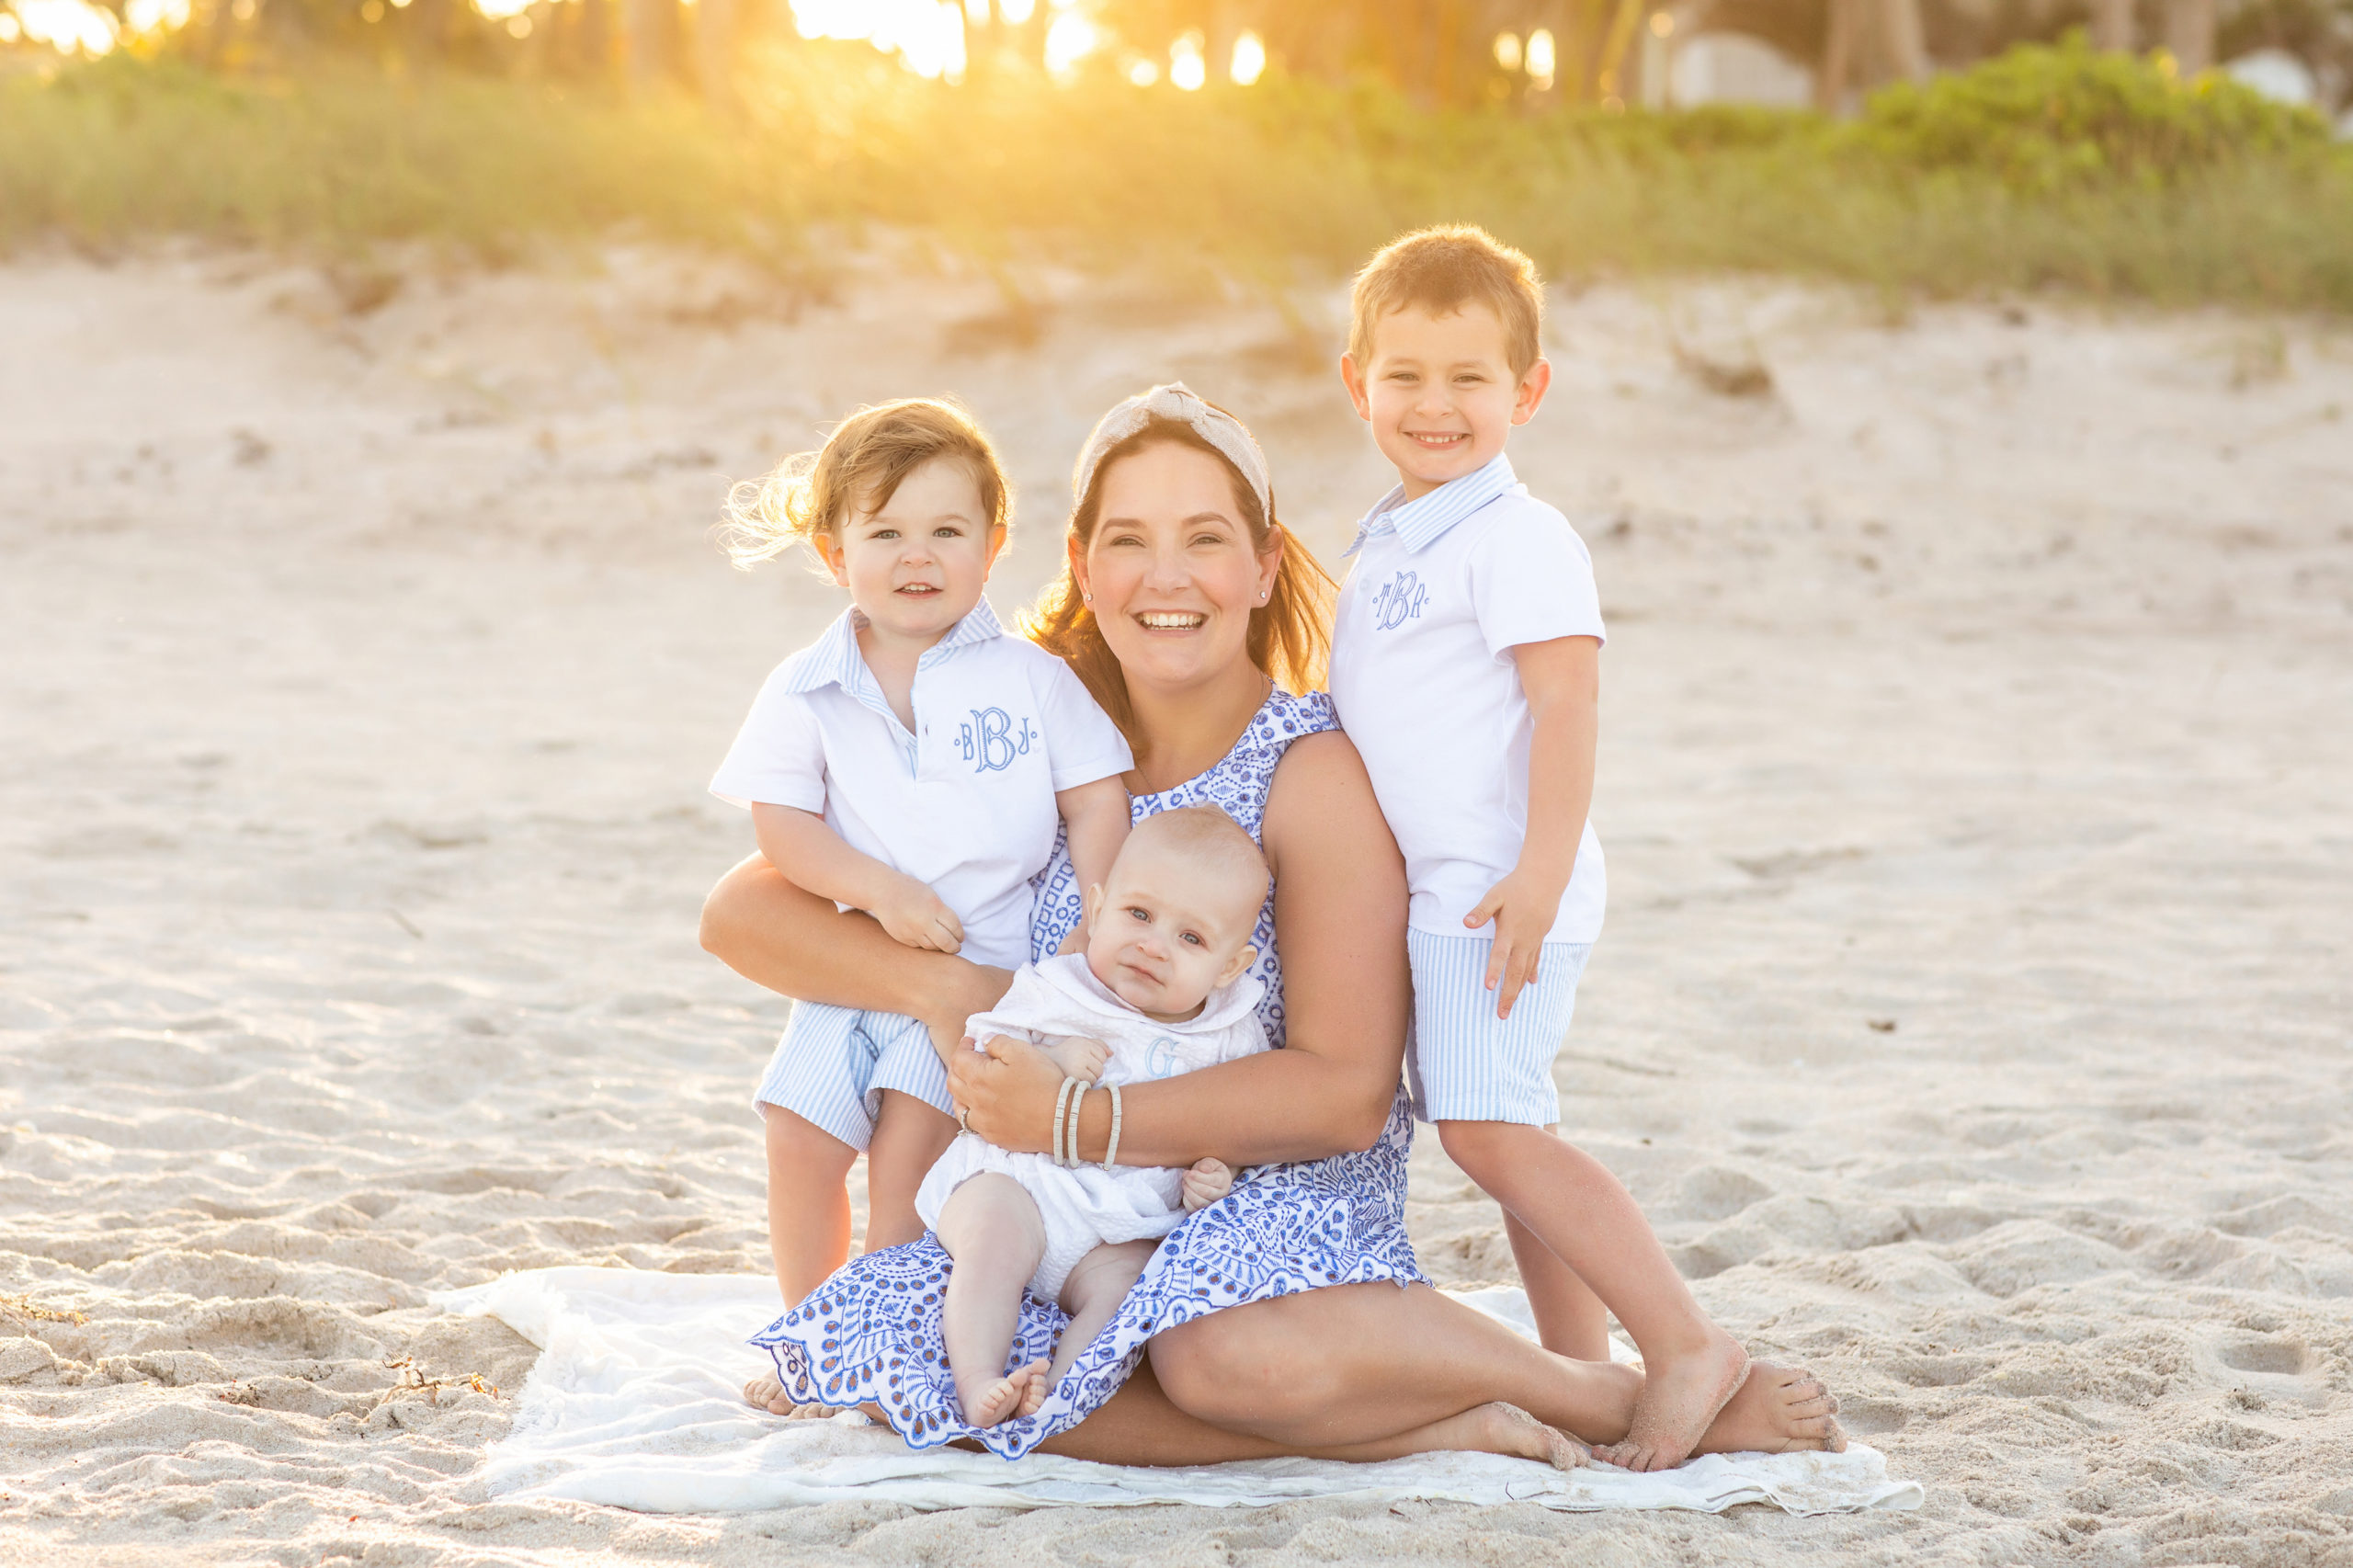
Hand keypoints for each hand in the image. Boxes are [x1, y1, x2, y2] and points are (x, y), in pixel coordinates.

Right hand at [871, 875, 962, 952]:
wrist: (882, 892)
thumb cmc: (910, 890)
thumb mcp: (931, 895)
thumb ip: (942, 912)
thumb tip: (954, 930)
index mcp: (935, 907)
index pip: (955, 927)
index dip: (960, 934)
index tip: (960, 937)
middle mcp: (924, 921)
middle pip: (947, 943)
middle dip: (954, 947)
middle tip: (956, 947)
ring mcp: (912, 931)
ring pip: (932, 947)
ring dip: (940, 947)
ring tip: (942, 944)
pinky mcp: (902, 938)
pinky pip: (918, 946)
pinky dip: (925, 944)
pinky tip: (927, 939)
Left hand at [947, 1033, 1062, 1153]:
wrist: (1060, 1120)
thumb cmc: (1042, 1082)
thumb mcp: (1022, 1051)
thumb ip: (998, 1042)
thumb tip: (985, 1041)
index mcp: (978, 1078)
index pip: (958, 1059)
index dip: (963, 1046)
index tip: (971, 1041)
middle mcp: (974, 1102)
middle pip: (953, 1082)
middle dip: (957, 1067)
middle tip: (968, 1059)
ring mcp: (982, 1122)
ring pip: (958, 1106)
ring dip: (959, 1092)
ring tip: (969, 1085)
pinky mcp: (993, 1137)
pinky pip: (972, 1125)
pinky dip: (971, 1113)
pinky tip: (981, 1109)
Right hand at [1040, 1034, 1109, 1084]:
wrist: (1047, 1060)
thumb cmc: (1067, 1050)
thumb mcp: (1081, 1042)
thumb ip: (1098, 1045)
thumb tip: (1111, 1054)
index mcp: (1083, 1043)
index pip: (1103, 1055)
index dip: (1097, 1060)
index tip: (1087, 1060)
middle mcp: (1081, 1053)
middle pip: (1100, 1068)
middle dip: (1094, 1070)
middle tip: (1082, 1067)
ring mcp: (1077, 1066)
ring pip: (1095, 1077)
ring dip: (1090, 1077)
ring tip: (1079, 1072)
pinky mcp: (1073, 1077)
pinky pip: (1088, 1084)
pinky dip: (1084, 1083)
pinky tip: (1076, 1078)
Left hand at [1180, 1158, 1231, 1211]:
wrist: (1210, 1178)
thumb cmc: (1210, 1169)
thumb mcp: (1210, 1162)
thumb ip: (1208, 1164)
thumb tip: (1203, 1169)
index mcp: (1224, 1180)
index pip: (1212, 1181)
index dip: (1198, 1177)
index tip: (1189, 1172)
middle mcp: (1221, 1195)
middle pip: (1205, 1192)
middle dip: (1192, 1183)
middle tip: (1185, 1175)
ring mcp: (1213, 1204)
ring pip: (1199, 1202)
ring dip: (1188, 1191)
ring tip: (1185, 1182)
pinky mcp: (1203, 1210)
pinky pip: (1193, 1209)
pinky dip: (1186, 1200)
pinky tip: (1186, 1191)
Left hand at [1463, 866, 1565, 1019]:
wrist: (1545, 879)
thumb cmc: (1515, 886)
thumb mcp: (1494, 896)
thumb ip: (1481, 911)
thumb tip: (1465, 923)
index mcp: (1509, 930)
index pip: (1500, 955)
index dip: (1494, 971)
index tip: (1488, 987)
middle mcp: (1523, 940)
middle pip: (1515, 972)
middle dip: (1508, 994)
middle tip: (1502, 1015)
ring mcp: (1533, 940)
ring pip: (1526, 970)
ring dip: (1518, 989)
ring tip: (1511, 1007)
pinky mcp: (1540, 937)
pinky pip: (1536, 960)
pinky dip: (1532, 973)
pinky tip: (1532, 984)